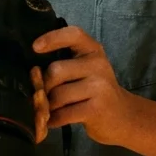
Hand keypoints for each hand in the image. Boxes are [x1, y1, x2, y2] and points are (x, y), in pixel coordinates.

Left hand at [34, 26, 130, 145]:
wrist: (124, 116)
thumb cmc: (96, 91)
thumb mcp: (86, 69)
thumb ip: (65, 63)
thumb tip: (31, 72)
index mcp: (93, 50)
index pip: (73, 35)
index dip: (52, 38)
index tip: (35, 47)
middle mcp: (98, 65)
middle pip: (56, 71)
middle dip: (43, 86)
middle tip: (42, 95)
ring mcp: (99, 87)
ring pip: (57, 95)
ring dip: (48, 106)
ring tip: (49, 109)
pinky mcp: (96, 109)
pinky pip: (63, 114)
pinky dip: (53, 119)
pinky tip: (54, 120)